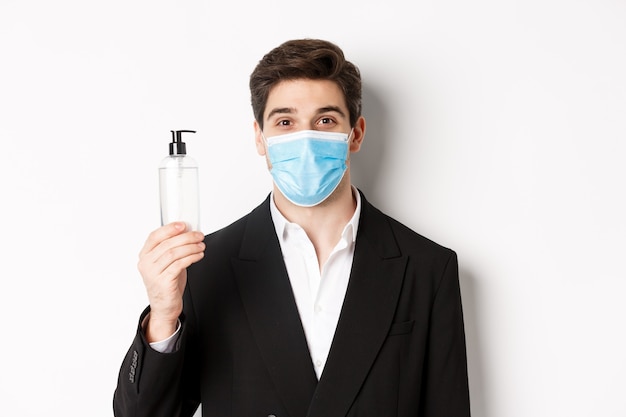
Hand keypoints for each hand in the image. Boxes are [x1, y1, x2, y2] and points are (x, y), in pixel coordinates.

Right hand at [137, 222, 204, 341]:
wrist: (164, 307)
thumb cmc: (167, 283)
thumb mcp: (167, 263)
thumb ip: (172, 248)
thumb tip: (187, 232)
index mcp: (145, 255)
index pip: (154, 236)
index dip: (169, 228)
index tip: (183, 225)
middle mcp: (146, 264)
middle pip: (167, 244)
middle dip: (186, 237)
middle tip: (199, 236)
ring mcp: (153, 273)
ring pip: (174, 253)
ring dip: (191, 247)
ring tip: (201, 245)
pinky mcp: (163, 282)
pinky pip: (179, 264)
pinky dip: (191, 257)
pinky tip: (198, 255)